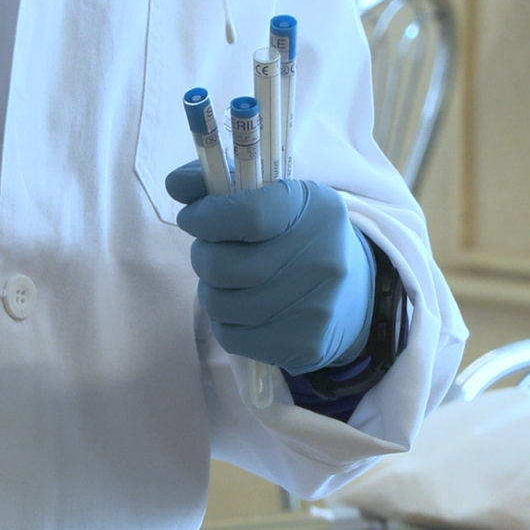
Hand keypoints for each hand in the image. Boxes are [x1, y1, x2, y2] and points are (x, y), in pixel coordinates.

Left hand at [166, 161, 374, 375]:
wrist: (353, 295)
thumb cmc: (299, 237)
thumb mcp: (275, 197)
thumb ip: (223, 185)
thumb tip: (176, 184)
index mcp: (314, 209)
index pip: (246, 214)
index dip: (206, 217)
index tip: (192, 217)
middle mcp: (321, 259)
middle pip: (222, 266)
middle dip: (203, 256)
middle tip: (212, 252)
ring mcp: (315, 307)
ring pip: (220, 305)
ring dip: (211, 290)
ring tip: (228, 281)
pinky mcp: (304, 345)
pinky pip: (231, 337)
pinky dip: (225, 322)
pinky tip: (242, 309)